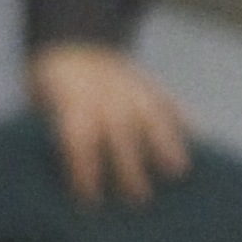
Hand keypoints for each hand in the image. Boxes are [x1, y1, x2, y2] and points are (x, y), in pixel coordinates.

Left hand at [26, 42, 192, 207]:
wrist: (70, 41)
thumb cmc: (51, 87)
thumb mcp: (41, 104)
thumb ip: (55, 130)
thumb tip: (62, 172)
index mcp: (72, 101)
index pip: (79, 139)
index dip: (84, 170)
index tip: (90, 199)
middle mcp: (105, 94)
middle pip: (120, 133)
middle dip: (129, 167)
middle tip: (139, 200)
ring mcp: (130, 86)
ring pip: (151, 115)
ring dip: (166, 144)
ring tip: (179, 172)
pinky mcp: (148, 82)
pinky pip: (169, 100)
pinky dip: (184, 117)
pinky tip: (200, 137)